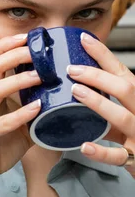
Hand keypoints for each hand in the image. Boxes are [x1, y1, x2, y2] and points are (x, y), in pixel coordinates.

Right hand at [0, 34, 41, 196]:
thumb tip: (59, 95)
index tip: (29, 37)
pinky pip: (0, 123)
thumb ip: (31, 109)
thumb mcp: (18, 124)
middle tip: (36, 50)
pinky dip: (19, 114)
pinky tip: (36, 108)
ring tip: (40, 76)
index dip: (6, 45)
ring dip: (18, 80)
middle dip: (13, 54)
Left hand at [67, 32, 134, 176]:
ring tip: (76, 91)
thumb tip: (72, 86)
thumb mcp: (123, 116)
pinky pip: (118, 156)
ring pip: (122, 117)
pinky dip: (101, 151)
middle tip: (71, 69)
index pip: (122, 72)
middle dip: (98, 77)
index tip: (83, 40)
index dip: (103, 55)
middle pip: (125, 88)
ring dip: (98, 103)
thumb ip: (105, 105)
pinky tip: (85, 146)